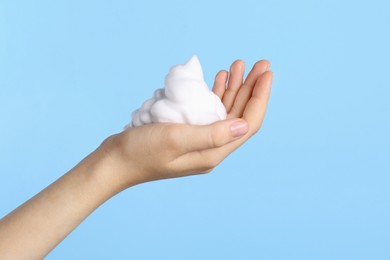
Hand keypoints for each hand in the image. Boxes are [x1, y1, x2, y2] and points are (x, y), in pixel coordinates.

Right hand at [100, 59, 272, 189]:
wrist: (115, 161)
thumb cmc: (141, 151)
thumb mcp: (177, 139)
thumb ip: (212, 133)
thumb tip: (245, 125)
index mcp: (213, 152)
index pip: (247, 123)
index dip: (260, 98)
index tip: (266, 73)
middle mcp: (210, 147)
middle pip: (240, 115)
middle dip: (251, 88)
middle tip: (260, 64)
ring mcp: (199, 140)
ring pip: (225, 111)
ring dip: (234, 88)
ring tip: (239, 65)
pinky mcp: (187, 132)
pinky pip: (208, 110)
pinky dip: (214, 93)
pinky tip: (218, 79)